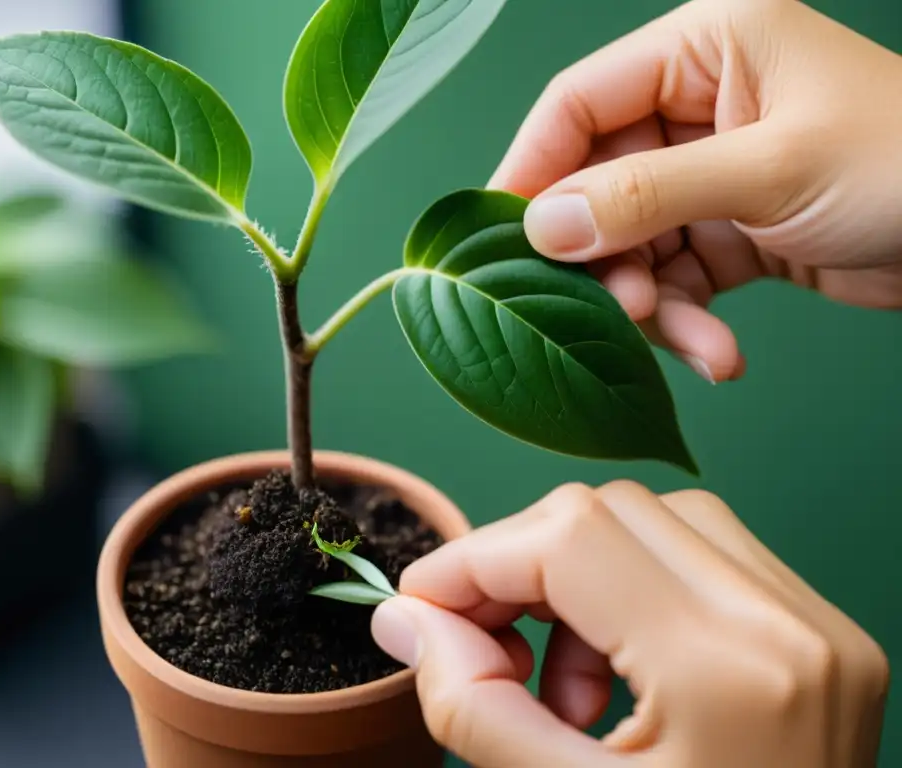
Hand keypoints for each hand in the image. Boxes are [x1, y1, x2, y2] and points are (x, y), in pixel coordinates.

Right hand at [371, 482, 889, 766]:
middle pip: (607, 511)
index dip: (475, 559)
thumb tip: (405, 619)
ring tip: (564, 688)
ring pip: (654, 521)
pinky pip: (701, 555)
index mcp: (728, 670)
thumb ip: (473, 708)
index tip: (423, 607)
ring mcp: (816, 620)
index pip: (571, 537)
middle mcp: (787, 623)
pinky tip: (617, 674)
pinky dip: (631, 589)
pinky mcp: (821, 629)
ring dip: (577, 580)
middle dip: (521, 568)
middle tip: (485, 647)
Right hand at [489, 0, 901, 382]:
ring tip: (694, 343)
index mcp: (703, 51)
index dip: (533, 171)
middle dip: (605, 259)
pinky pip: (675, 280)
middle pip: (597, 186)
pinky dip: (689, 323)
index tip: (501, 241)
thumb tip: (543, 225)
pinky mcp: (726, 230)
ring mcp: (709, 173)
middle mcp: (696, 106)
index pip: (578, 103)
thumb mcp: (770, 171)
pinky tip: (721, 355)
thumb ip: (647, 195)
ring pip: (632, 245)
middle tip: (613, 310)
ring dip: (653, 305)